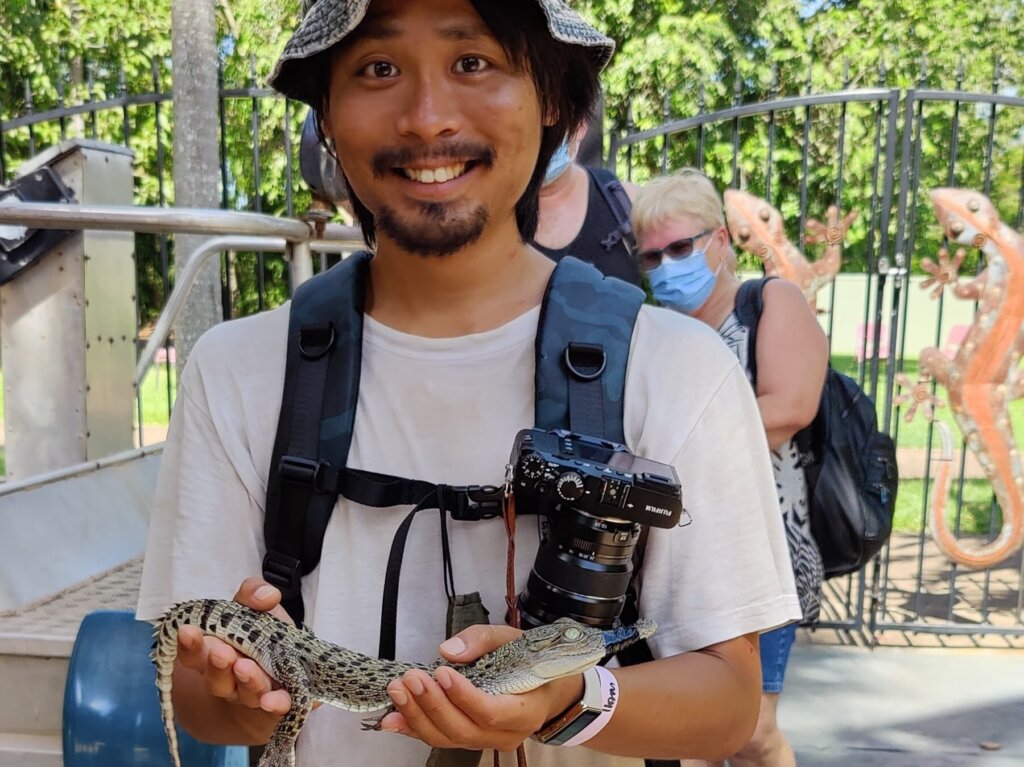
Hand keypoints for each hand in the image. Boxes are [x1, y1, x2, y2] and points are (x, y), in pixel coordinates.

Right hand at [175, 577, 296, 717]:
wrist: (282, 676)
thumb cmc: (263, 638)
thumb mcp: (258, 611)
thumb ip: (254, 595)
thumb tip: (267, 595)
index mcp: (215, 653)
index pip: (194, 653)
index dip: (190, 644)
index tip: (187, 630)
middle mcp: (228, 679)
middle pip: (216, 676)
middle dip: (217, 664)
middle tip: (220, 652)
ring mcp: (250, 696)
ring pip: (243, 692)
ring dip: (246, 681)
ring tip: (246, 668)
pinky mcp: (275, 707)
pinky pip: (274, 708)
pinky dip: (275, 704)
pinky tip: (275, 701)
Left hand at [378, 624, 582, 750]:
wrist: (542, 689)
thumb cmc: (529, 662)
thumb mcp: (513, 640)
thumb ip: (483, 640)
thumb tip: (448, 650)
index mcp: (525, 711)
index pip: (491, 712)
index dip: (463, 696)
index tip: (441, 673)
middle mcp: (506, 735)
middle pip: (463, 729)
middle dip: (432, 704)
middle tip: (411, 678)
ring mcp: (485, 742)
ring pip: (447, 738)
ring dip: (417, 716)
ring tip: (397, 690)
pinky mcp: (468, 741)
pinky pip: (439, 739)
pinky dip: (413, 728)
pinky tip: (391, 718)